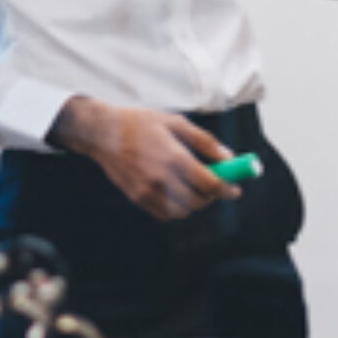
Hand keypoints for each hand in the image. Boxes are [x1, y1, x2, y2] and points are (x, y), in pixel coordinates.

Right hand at [50, 96, 240, 222]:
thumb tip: (229, 157)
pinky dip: (176, 208)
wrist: (102, 133)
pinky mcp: (137, 199)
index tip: (235, 189)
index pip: (211, 184)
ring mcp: (148, 192)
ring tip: (193, 187)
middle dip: (211, 196)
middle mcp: (162, 179)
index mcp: (175, 157)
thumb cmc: (140, 123)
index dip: (228, 189)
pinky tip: (175, 192)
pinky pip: (164, 214)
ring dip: (194, 203)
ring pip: (182, 212)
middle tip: (214, 185)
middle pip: (198, 202)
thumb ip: (205, 142)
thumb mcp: (176, 123)